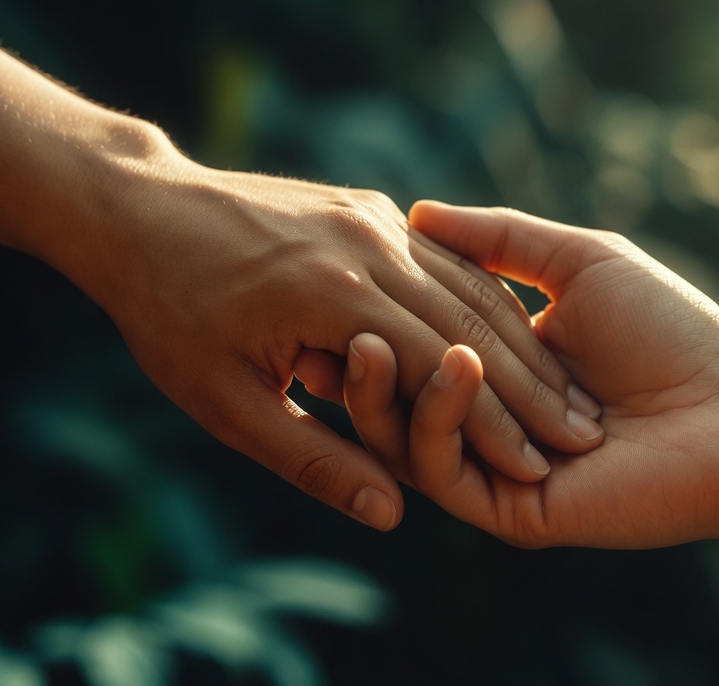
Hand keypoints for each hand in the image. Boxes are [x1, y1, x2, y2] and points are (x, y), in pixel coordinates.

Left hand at [52, 163, 603, 531]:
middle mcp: (367, 245)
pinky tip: (517, 335)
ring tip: (564, 393)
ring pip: (470, 286)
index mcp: (332, 296)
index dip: (494, 426)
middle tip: (580, 434)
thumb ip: (312, 456)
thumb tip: (390, 512)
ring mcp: (372, 217)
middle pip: (472, 325)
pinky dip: (486, 300)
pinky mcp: (369, 206)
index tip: (538, 469)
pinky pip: (444, 259)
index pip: (440, 371)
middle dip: (529, 387)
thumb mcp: (225, 402)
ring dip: (521, 342)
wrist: (138, 208)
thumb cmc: (169, 314)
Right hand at [343, 202, 718, 546]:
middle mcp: (487, 422)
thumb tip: (417, 212)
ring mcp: (495, 469)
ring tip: (375, 341)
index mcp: (498, 370)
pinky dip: (441, 419)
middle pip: (394, 399)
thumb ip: (501, 239)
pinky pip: (447, 472)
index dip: (373, 314)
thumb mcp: (578, 263)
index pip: (413, 344)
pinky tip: (456, 368)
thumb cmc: (670, 332)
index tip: (339, 273)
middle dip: (360, 361)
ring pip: (404, 442)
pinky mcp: (510, 510)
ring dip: (385, 392)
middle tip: (336, 320)